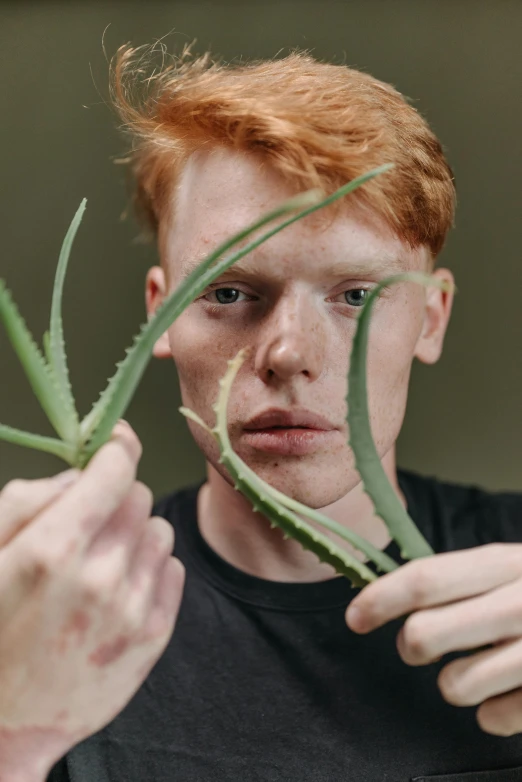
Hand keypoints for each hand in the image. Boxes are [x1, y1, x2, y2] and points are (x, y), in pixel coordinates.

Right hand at [0, 421, 184, 780]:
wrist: (8, 725)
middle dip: (116, 499)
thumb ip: (26, 502)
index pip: (115, 470)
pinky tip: (119, 591)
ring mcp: (132, 608)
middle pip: (140, 496)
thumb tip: (79, 476)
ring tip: (101, 564)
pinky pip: (173, 568)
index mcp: (53, 549)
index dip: (117, 448)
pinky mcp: (154, 635)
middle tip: (88, 525)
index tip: (115, 443)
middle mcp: (100, 575)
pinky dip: (151, 569)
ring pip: (159, 530)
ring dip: (134, 535)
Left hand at [345, 543, 521, 736]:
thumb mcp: (505, 569)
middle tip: (420, 644)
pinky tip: (509, 692)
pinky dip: (492, 712)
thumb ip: (454, 581)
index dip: (380, 599)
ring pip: (454, 685)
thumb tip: (384, 593)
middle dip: (411, 645)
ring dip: (454, 682)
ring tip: (475, 668)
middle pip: (426, 635)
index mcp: (504, 563)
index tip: (354, 617)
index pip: (425, 579)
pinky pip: (494, 720)